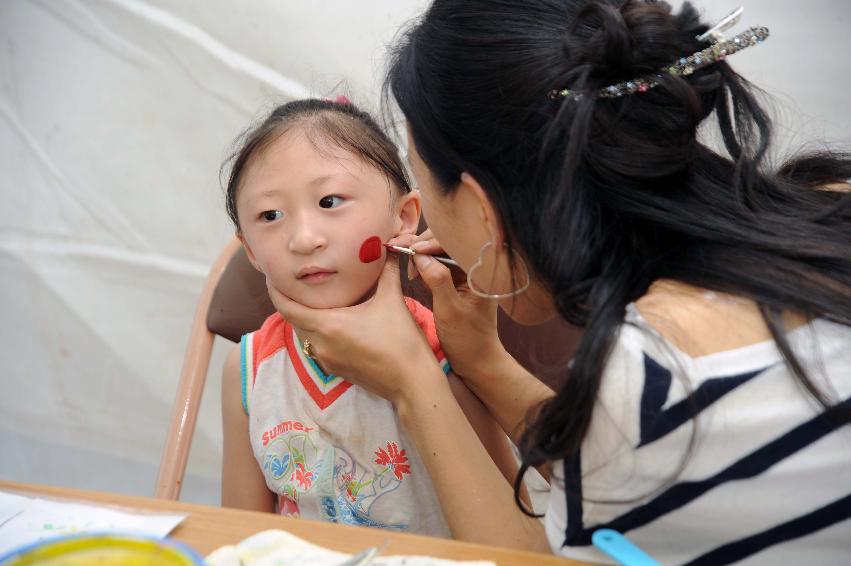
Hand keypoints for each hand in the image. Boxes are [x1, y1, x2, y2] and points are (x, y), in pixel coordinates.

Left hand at [265, 257, 437, 403]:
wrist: (412, 382)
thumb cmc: (402, 341)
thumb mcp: (392, 300)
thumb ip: (386, 271)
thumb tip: (387, 247)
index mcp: (328, 325)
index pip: (287, 308)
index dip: (276, 291)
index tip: (272, 277)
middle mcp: (321, 344)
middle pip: (292, 320)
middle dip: (289, 302)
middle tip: (292, 283)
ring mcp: (326, 360)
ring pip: (304, 335)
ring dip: (304, 318)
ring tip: (311, 300)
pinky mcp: (336, 370)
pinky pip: (316, 347)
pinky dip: (316, 332)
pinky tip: (330, 322)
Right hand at [397, 230, 509, 379]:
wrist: (477, 361)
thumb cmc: (468, 340)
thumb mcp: (450, 310)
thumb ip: (437, 280)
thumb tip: (420, 255)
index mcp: (483, 271)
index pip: (458, 242)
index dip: (434, 241)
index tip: (412, 249)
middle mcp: (478, 268)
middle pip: (449, 243)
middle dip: (426, 245)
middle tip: (403, 250)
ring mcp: (468, 275)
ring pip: (442, 253)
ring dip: (423, 255)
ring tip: (407, 262)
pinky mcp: (459, 282)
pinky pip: (440, 266)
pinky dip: (426, 266)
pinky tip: (415, 272)